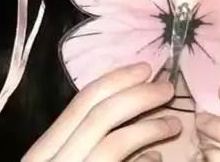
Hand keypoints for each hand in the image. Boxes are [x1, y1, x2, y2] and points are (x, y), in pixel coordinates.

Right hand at [22, 63, 181, 161]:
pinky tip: (158, 159)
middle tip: (168, 86)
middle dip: (139, 94)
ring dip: (151, 126)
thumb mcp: (70, 156)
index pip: (83, 100)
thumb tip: (132, 108)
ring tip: (175, 122)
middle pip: (100, 113)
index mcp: (44, 149)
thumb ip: (91, 136)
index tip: (146, 67)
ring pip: (116, 141)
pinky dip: (145, 159)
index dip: (118, 78)